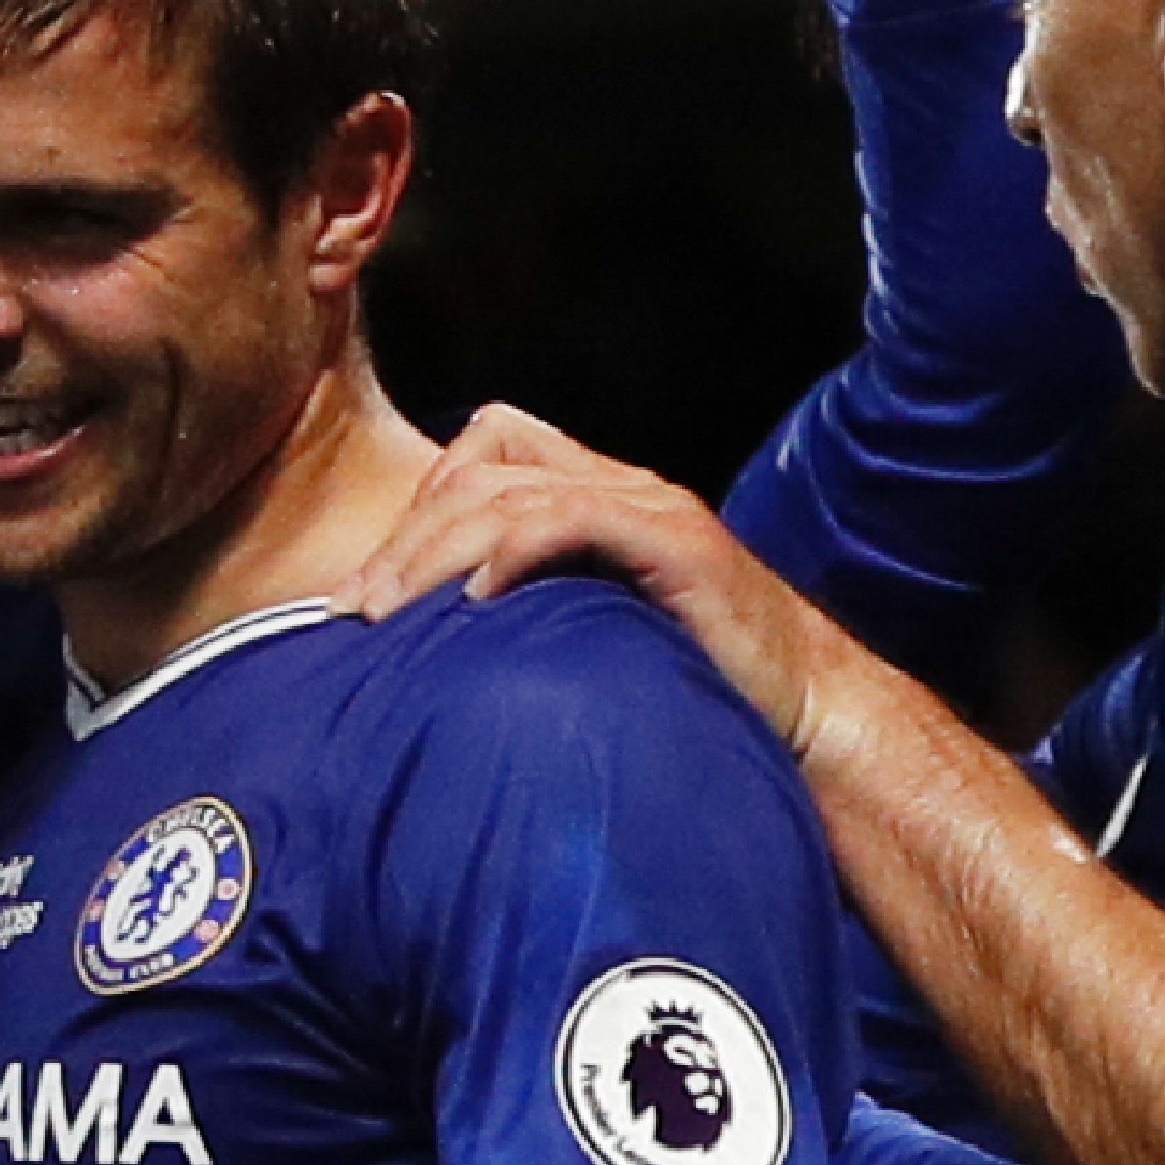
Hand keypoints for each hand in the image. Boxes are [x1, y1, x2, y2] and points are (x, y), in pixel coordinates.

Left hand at [338, 403, 838, 754]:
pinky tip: (474, 598)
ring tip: (391, 613)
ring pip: (510, 491)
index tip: (363, 596)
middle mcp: (622, 486)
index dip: (415, 511)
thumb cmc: (704, 688)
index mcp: (600, 498)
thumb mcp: (600, 640)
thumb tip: (437, 661)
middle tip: (352, 611)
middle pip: (479, 468)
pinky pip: (574, 518)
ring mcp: (651, 509)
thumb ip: (536, 622)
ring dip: (433, 550)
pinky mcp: (677, 544)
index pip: (483, 455)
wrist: (812, 710)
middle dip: (403, 537)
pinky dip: (513, 550)